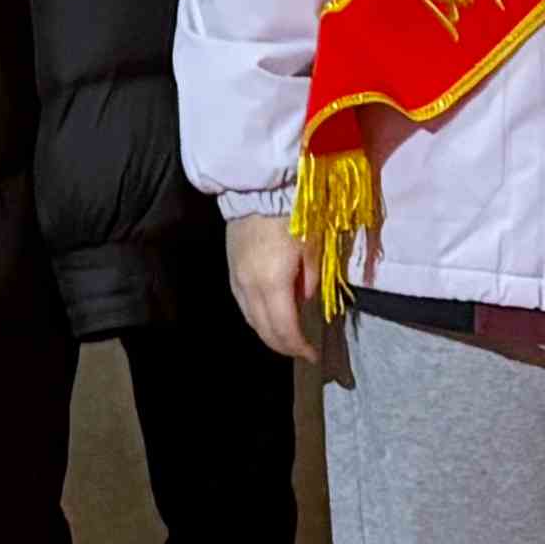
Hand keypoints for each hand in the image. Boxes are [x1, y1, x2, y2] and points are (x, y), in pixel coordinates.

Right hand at [227, 210, 321, 362]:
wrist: (257, 188)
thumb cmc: (290, 214)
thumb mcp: (311, 245)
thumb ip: (311, 278)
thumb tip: (305, 299)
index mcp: (272, 284)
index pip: (284, 328)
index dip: (298, 346)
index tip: (313, 355)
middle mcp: (250, 287)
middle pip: (264, 329)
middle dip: (284, 345)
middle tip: (301, 351)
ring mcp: (237, 279)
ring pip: (250, 318)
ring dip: (268, 333)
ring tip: (286, 338)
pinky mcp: (231, 269)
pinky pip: (242, 304)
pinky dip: (256, 317)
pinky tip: (268, 316)